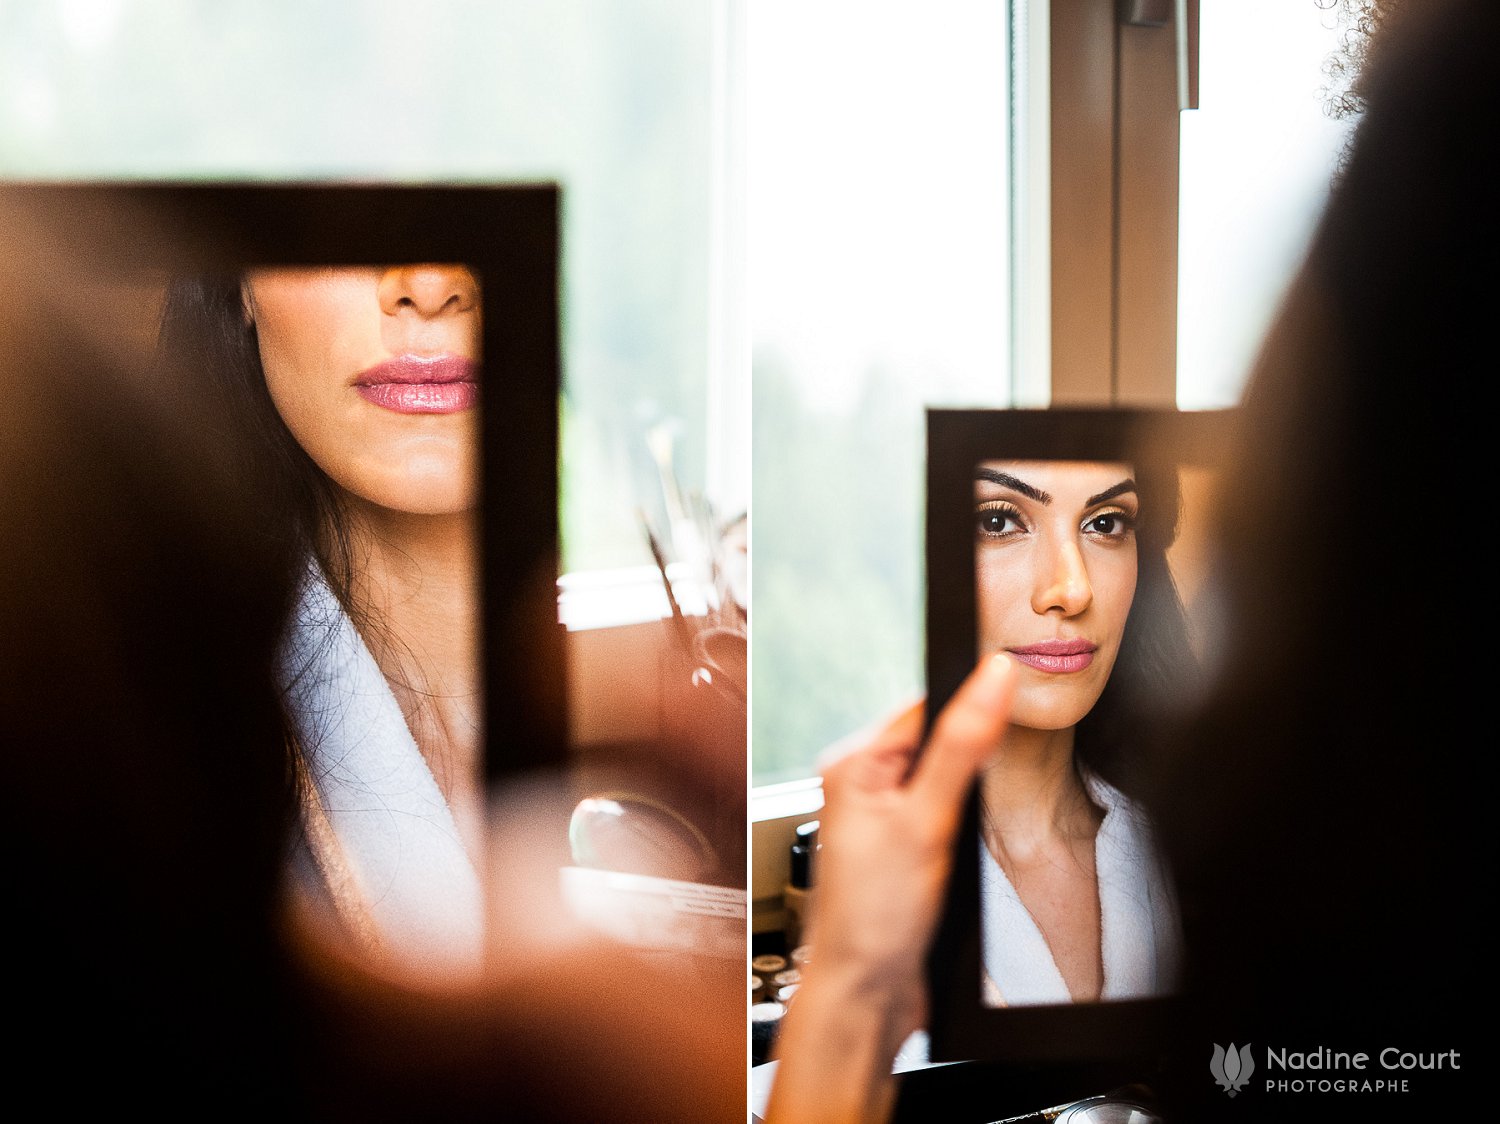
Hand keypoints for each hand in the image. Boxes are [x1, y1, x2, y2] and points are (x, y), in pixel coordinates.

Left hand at [765, 653, 1017, 1123]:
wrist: (866, 997)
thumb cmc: (873, 918)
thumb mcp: (926, 821)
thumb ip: (963, 744)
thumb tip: (992, 677)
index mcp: (852, 762)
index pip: (925, 705)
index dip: (970, 709)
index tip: (1009, 720)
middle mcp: (861, 783)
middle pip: (938, 740)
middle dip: (970, 764)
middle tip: (971, 802)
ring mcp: (881, 817)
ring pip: (947, 780)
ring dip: (968, 801)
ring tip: (957, 836)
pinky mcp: (902, 847)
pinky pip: (946, 815)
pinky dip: (964, 827)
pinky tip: (960, 853)